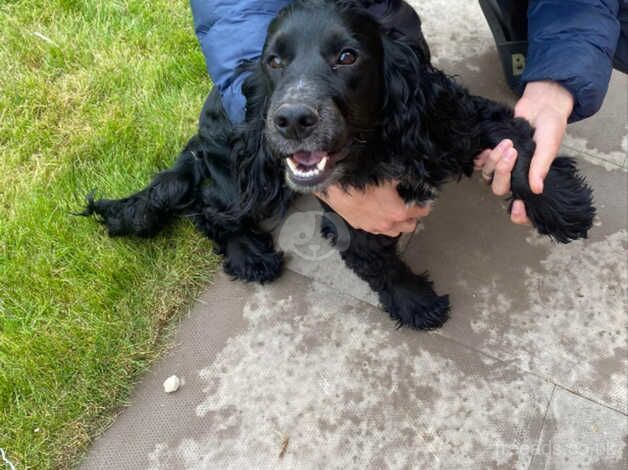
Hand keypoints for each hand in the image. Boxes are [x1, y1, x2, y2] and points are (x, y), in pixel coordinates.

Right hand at [315, 181, 431, 236]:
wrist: (334, 183)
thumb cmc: (361, 177)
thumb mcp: (389, 173)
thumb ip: (405, 178)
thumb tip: (414, 177)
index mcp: (399, 212)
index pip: (422, 211)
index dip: (425, 203)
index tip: (424, 197)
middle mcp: (387, 224)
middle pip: (409, 226)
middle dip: (412, 216)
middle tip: (410, 204)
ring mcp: (372, 227)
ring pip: (393, 231)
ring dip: (397, 223)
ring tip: (393, 211)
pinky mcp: (359, 226)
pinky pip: (376, 229)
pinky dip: (380, 223)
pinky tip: (376, 212)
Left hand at [475, 80, 573, 224]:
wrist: (541, 105)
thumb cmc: (550, 127)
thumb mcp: (549, 146)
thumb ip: (541, 166)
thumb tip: (537, 189)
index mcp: (532, 181)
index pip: (524, 208)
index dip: (519, 215)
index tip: (518, 206)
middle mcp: (516, 177)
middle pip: (500, 189)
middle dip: (503, 173)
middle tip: (513, 152)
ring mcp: (503, 166)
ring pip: (488, 176)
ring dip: (494, 161)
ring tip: (507, 143)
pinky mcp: (493, 153)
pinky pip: (480, 163)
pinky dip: (482, 158)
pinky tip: (489, 148)